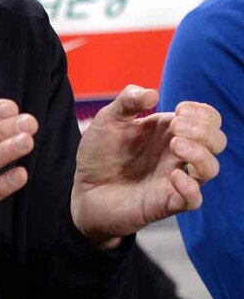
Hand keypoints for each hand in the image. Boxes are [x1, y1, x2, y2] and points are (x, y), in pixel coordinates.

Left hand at [71, 85, 226, 248]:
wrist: (82, 188)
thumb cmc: (101, 154)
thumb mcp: (109, 119)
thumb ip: (128, 101)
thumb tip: (153, 94)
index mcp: (170, 132)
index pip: (209, 119)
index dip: (203, 112)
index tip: (179, 110)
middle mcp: (177, 155)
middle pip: (217, 142)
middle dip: (204, 130)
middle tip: (177, 126)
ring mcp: (173, 180)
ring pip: (210, 169)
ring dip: (200, 154)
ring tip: (176, 144)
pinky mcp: (165, 203)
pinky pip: (193, 200)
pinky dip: (190, 188)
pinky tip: (173, 176)